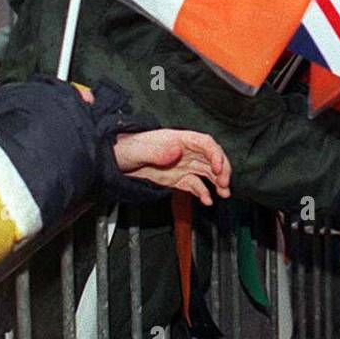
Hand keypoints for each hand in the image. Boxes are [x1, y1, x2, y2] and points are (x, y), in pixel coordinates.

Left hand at [113, 128, 231, 205]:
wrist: (114, 161)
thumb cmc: (125, 148)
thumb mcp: (140, 149)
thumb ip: (158, 151)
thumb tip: (177, 150)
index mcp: (179, 139)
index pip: (205, 143)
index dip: (216, 155)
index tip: (219, 169)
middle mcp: (184, 151)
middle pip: (211, 157)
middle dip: (222, 170)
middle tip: (225, 184)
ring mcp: (181, 165)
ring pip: (207, 171)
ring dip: (218, 182)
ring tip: (224, 193)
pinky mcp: (176, 178)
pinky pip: (194, 184)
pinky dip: (203, 192)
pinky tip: (207, 199)